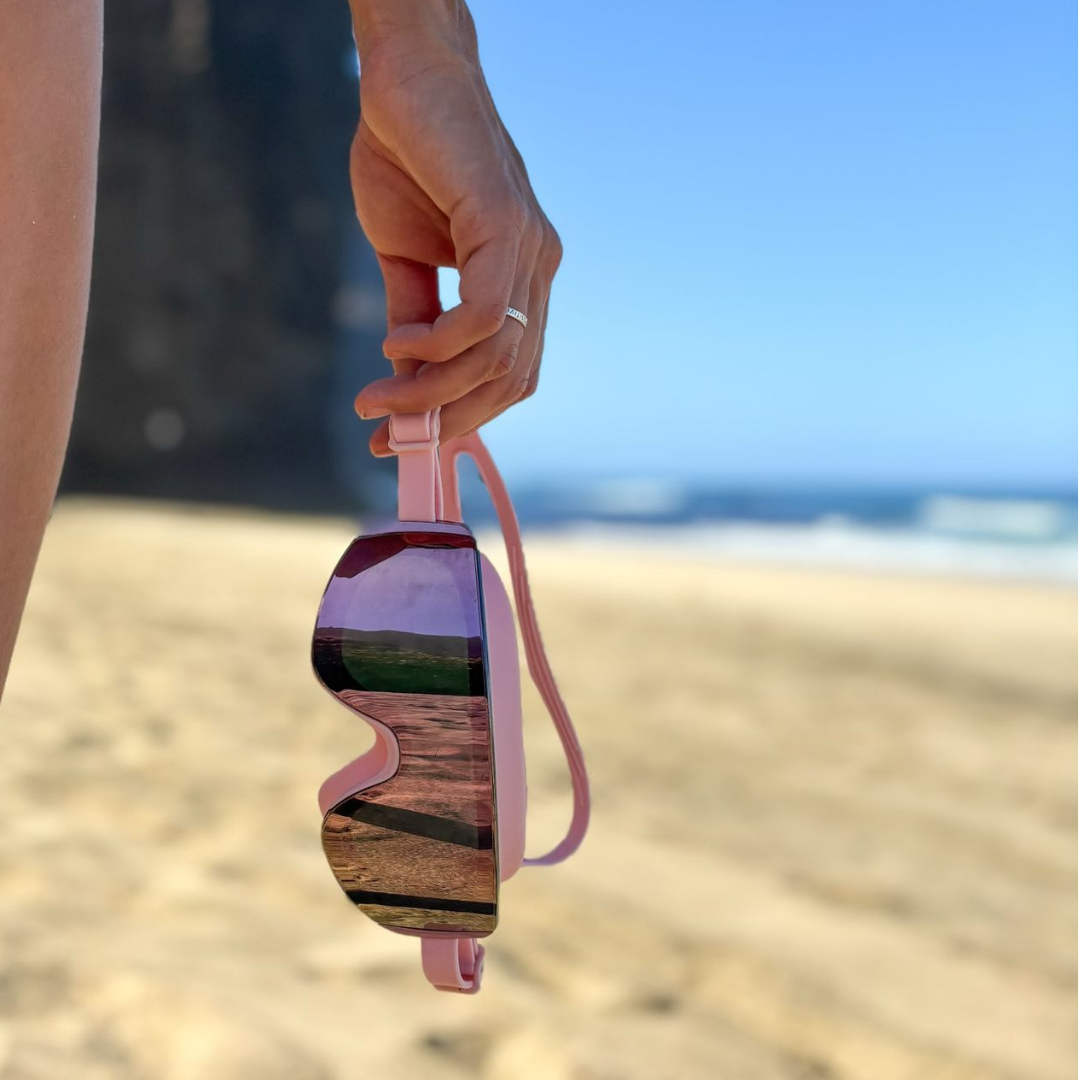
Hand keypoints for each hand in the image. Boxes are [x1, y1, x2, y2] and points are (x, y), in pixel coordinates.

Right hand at [348, 0, 561, 453]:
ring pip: (498, 356)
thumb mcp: (405, 255)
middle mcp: (537, 269)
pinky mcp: (504, 223)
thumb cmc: (408, 157)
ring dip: (433, 392)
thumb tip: (408, 378)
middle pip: (511, 379)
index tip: (406, 438)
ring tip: (379, 398)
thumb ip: (415, 314)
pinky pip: (484, 315)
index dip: (464, 417)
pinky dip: (437, 346)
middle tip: (388, 434)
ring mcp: (528, 248)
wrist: (405, 73)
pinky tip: (396, 345)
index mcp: (521, 280)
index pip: (510, 373)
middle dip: (449, 420)